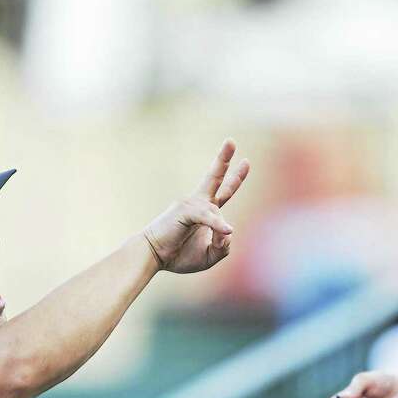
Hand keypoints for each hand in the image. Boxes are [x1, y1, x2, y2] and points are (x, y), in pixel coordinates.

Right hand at [143, 140, 248, 273]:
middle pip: (215, 177)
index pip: (223, 191)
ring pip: (216, 212)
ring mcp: (191, 204)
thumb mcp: (210, 255)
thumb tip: (229, 231)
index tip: (245, 162)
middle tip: (231, 141)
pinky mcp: (186, 210)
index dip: (235, 177)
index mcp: (205, 210)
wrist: (152, 255)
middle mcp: (198, 202)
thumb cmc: (178, 255)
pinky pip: (208, 217)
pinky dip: (217, 225)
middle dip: (224, 159)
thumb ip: (223, 246)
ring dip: (219, 229)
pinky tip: (227, 230)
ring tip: (218, 239)